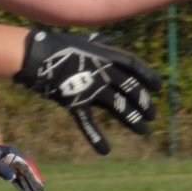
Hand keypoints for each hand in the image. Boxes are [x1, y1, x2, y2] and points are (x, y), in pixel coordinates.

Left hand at [0, 132, 45, 190]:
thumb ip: (2, 169)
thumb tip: (14, 178)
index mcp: (14, 154)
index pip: (27, 167)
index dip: (34, 176)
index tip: (40, 183)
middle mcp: (15, 160)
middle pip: (27, 173)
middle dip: (34, 183)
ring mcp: (10, 165)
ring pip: (22, 178)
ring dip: (29, 187)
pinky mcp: (5, 170)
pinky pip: (15, 180)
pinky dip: (20, 186)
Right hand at [14, 29, 160, 154]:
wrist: (33, 55)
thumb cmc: (56, 45)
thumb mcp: (82, 39)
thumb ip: (97, 43)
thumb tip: (107, 41)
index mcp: (106, 56)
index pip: (134, 66)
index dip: (148, 76)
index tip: (158, 87)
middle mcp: (102, 72)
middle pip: (131, 88)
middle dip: (144, 103)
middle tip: (152, 115)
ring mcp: (90, 88)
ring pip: (118, 106)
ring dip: (132, 120)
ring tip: (144, 132)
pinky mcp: (75, 102)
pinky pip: (88, 122)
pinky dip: (96, 137)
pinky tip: (105, 150)